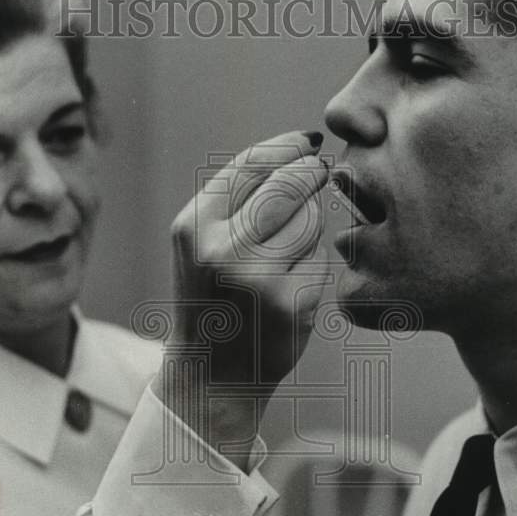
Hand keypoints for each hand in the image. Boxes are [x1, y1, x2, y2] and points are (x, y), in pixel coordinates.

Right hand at [156, 130, 331, 469]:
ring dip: (309, 228)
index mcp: (194, 226)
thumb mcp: (204, 242)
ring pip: (310, 220)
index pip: (250, 165)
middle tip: (322, 170)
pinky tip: (291, 289)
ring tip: (284, 256)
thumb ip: (238, 199)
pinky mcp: (292, 304)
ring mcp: (259, 278)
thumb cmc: (215, 296)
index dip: (286, 146)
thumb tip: (302, 150)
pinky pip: (321, 260)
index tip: (308, 142)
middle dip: (311, 172)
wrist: (213, 373)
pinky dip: (314, 267)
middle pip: (287, 185)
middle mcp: (222, 249)